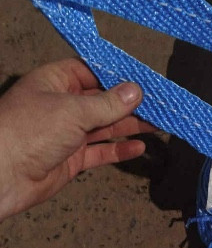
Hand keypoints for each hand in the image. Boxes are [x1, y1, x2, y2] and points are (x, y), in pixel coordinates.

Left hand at [0, 58, 156, 221]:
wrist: (1, 176)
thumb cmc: (29, 132)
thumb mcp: (73, 111)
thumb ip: (108, 104)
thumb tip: (135, 91)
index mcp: (55, 82)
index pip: (90, 71)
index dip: (115, 75)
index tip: (143, 80)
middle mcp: (61, 105)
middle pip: (101, 100)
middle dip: (128, 103)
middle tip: (160, 104)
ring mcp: (66, 133)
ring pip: (104, 127)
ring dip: (129, 126)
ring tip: (158, 124)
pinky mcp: (70, 159)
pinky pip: (99, 152)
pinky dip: (119, 150)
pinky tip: (139, 147)